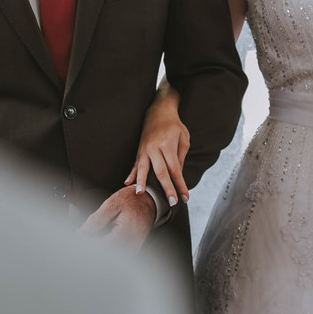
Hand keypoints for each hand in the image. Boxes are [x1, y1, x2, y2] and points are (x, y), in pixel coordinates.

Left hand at [79, 186, 155, 250]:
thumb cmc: (132, 200)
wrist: (149, 200)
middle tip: (85, 236)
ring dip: (102, 248)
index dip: (90, 244)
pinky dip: (110, 249)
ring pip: (114, 256)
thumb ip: (96, 220)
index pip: (104, 246)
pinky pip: (120, 254)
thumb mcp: (111, 204)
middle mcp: (133, 242)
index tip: (81, 238)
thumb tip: (81, 233)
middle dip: (94, 246)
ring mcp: (135, 247)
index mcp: (127, 231)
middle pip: (108, 253)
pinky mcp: (134, 248)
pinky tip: (104, 240)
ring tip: (95, 236)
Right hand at [125, 87, 188, 204]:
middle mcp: (154, 147)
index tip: (185, 197)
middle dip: (166, 188)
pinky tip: (127, 184)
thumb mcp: (184, 139)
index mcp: (168, 144)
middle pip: (160, 172)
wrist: (158, 111)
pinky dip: (131, 174)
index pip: (175, 169)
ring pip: (144, 168)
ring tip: (140, 194)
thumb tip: (178, 176)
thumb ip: (180, 158)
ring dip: (142, 182)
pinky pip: (135, 164)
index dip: (180, 185)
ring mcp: (145, 149)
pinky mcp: (139, 150)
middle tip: (171, 202)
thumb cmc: (174, 126)